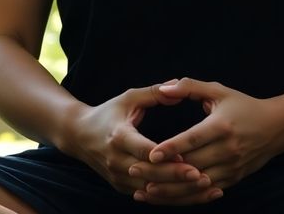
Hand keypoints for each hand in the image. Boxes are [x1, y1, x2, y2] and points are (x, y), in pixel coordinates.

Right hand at [59, 80, 218, 200]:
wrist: (77, 135)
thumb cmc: (107, 113)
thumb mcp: (128, 98)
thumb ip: (154, 92)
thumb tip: (178, 85)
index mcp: (119, 137)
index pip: (144, 151)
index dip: (166, 158)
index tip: (189, 160)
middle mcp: (116, 160)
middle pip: (150, 175)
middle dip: (176, 178)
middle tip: (204, 177)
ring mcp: (118, 176)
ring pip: (151, 191)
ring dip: (178, 192)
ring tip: (205, 189)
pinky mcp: (121, 186)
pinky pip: (148, 196)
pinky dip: (170, 198)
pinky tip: (193, 195)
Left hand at [137, 78, 283, 203]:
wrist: (278, 127)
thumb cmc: (243, 106)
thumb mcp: (219, 91)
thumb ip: (190, 87)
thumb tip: (163, 89)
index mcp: (221, 126)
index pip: (193, 139)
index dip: (172, 148)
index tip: (151, 154)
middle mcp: (228, 149)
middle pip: (191, 166)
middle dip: (161, 172)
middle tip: (133, 171)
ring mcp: (231, 167)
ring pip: (196, 185)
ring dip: (169, 191)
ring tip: (143, 191)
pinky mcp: (233, 179)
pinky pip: (205, 192)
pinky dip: (185, 197)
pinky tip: (164, 197)